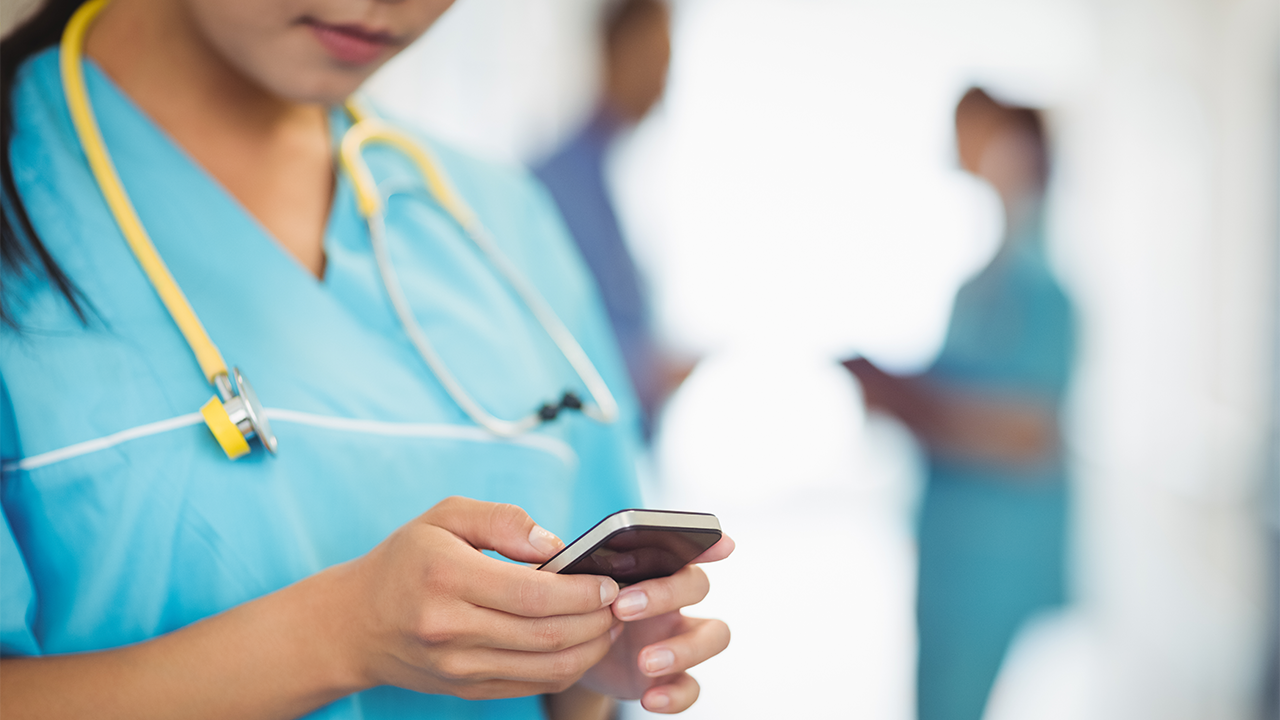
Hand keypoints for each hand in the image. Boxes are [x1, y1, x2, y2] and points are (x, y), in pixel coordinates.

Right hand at [335, 497, 622, 699]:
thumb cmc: (407, 560)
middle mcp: (450, 627)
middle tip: (623, 603)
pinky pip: (531, 684)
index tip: (609, 582)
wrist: (354, 623)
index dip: (582, 592)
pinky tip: (582, 645)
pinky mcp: (465, 688)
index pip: (533, 593)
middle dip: (597, 621)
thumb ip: (502, 519)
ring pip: (545, 667)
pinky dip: (566, 668)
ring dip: (590, 649)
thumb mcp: (444, 516)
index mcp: (446, 576)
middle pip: (546, 634)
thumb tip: (555, 545)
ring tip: (610, 625)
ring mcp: (457, 665)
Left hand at [576, 537, 734, 712]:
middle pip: (696, 585)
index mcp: (651, 568)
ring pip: (714, 635)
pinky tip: (650, 697)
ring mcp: (678, 638)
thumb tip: (567, 558)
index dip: (708, 543)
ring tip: (644, 661)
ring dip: (683, 648)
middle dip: (664, 594)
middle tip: (622, 609)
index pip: (686, 547)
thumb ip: (576, 570)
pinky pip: (692, 686)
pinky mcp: (672, 677)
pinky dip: (675, 695)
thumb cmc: (576, 608)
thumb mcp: (573, 587)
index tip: (722, 544)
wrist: (568, 657)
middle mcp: (673, 600)